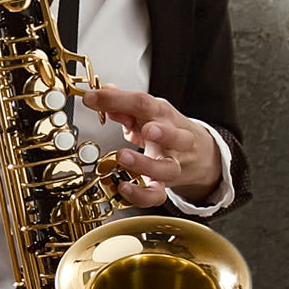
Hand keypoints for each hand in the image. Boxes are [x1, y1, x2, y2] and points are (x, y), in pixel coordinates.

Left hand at [78, 82, 220, 207]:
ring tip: (124, 157)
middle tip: (147, 130)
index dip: (116, 100)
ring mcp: (171, 164)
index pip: (143, 103)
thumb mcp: (147, 112)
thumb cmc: (167, 129)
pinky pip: (157, 194)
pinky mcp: (165, 185)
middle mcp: (172, 139)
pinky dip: (141, 194)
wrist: (197, 153)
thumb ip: (122, 105)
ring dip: (146, 164)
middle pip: (173, 135)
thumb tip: (100, 94)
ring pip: (167, 168)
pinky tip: (124, 187)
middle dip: (162, 132)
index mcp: (162, 115)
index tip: (91, 99)